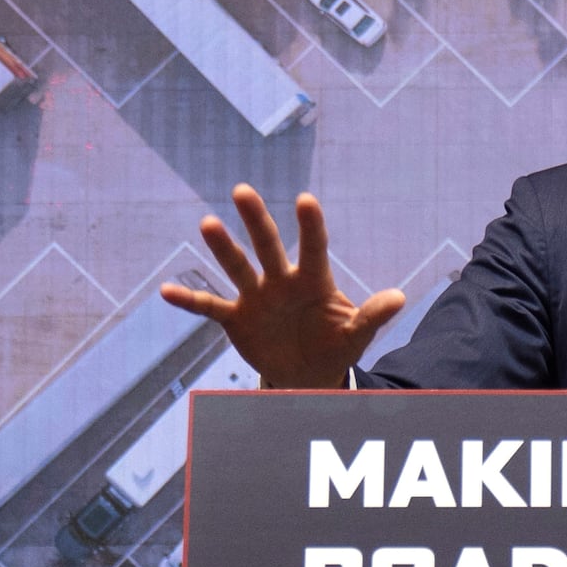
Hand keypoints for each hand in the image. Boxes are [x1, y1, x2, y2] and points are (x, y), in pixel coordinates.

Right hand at [159, 185, 405, 390]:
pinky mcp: (236, 318)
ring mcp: (255, 297)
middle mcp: (281, 280)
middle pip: (268, 245)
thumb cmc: (334, 345)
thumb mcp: (356, 334)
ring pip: (237, 267)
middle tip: (242, 191)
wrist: (307, 374)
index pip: (314, 248)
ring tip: (207, 224)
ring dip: (222, 248)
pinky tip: (166, 291)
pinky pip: (210, 308)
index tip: (306, 200)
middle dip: (257, 220)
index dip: (310, 226)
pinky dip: (189, 301)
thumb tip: (401, 298)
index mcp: (314, 280)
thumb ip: (372, 315)